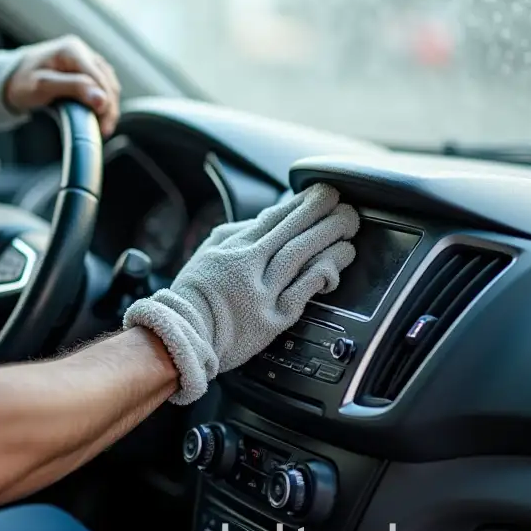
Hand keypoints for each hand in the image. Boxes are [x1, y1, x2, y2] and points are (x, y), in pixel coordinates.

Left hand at [3, 36, 120, 135]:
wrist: (11, 78)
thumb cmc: (22, 82)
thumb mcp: (43, 86)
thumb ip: (73, 88)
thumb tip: (102, 99)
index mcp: (72, 50)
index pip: (98, 77)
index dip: (105, 101)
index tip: (103, 124)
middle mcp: (82, 50)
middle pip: (107, 81)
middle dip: (109, 107)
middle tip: (104, 130)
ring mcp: (85, 58)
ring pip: (108, 84)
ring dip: (109, 106)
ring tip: (102, 126)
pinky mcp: (86, 69)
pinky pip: (103, 85)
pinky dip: (103, 101)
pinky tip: (98, 116)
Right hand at [123, 183, 359, 403]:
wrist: (184, 336)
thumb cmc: (193, 297)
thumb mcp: (206, 254)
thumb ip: (234, 234)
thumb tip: (264, 218)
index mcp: (232, 249)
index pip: (273, 218)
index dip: (301, 204)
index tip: (321, 194)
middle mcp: (248, 266)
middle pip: (291, 232)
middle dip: (320, 214)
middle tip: (343, 203)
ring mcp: (262, 293)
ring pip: (300, 257)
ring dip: (327, 238)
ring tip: (347, 228)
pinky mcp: (273, 319)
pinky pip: (303, 292)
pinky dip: (321, 274)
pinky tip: (337, 264)